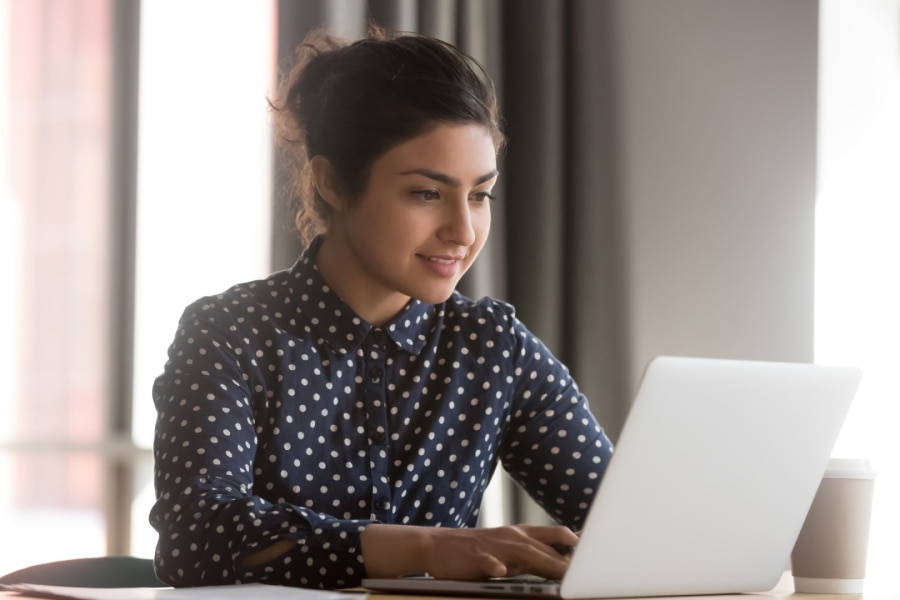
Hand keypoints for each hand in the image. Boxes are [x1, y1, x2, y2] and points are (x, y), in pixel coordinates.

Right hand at [424, 524, 577, 580]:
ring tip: (560, 572)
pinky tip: (501, 572)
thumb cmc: (477, 549)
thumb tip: (562, 560)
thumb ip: (533, 553)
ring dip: (543, 561)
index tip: (597, 551)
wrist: (438, 545)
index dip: (576, 542)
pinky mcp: (476, 557)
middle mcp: (511, 537)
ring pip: (523, 552)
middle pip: (545, 546)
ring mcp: (494, 546)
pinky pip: (488, 561)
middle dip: (566, 558)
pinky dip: (495, 566)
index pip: (555, 533)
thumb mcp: (508, 547)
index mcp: (521, 534)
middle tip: (586, 570)